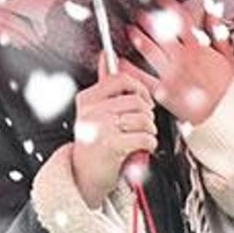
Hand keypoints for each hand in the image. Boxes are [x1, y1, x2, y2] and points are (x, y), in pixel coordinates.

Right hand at [70, 59, 158, 207]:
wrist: (83, 177)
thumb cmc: (93, 143)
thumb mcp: (94, 111)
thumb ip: (103, 83)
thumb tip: (107, 55)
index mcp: (87, 99)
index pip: (121, 80)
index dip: (139, 89)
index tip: (142, 100)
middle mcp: (91, 112)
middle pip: (137, 101)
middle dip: (147, 115)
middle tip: (142, 125)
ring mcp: (100, 128)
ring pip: (144, 119)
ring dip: (149, 131)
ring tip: (139, 137)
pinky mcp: (112, 145)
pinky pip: (145, 138)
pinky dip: (149, 145)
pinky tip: (140, 148)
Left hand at [127, 0, 233, 124]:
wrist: (223, 114)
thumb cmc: (226, 87)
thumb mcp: (228, 56)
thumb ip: (218, 31)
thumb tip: (212, 9)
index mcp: (199, 49)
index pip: (182, 21)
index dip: (170, 7)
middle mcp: (183, 60)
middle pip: (162, 34)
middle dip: (149, 21)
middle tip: (140, 14)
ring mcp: (172, 76)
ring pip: (150, 52)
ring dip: (138, 39)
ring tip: (130, 31)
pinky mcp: (163, 92)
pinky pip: (142, 79)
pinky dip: (130, 70)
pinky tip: (122, 62)